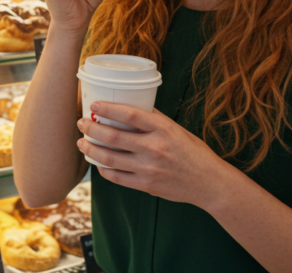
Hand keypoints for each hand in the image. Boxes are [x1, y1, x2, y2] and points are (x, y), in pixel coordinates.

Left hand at [76, 101, 236, 208]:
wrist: (209, 183)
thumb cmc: (194, 152)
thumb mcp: (177, 129)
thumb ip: (155, 120)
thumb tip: (131, 106)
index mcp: (163, 129)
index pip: (129, 114)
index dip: (108, 108)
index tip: (94, 105)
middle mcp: (154, 148)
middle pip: (113, 136)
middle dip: (92, 128)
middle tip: (81, 123)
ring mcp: (149, 168)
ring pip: (110, 158)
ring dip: (91, 149)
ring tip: (82, 142)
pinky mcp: (146, 185)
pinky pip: (117, 177)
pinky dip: (104, 169)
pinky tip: (98, 163)